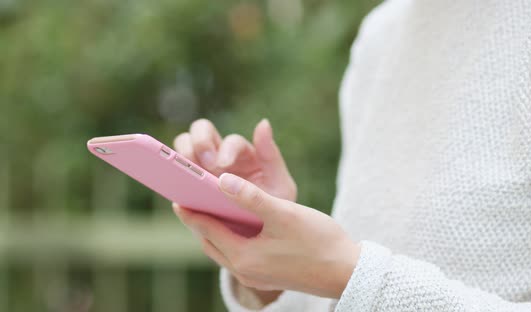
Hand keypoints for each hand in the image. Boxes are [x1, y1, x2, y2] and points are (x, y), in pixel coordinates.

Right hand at [173, 118, 296, 201]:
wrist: (262, 236)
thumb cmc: (275, 207)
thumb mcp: (281, 185)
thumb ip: (271, 156)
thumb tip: (263, 122)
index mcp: (244, 152)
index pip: (231, 141)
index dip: (225, 150)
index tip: (223, 165)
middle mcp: (220, 153)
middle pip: (201, 131)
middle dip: (199, 143)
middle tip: (204, 164)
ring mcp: (202, 167)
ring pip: (183, 146)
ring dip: (181, 155)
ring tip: (185, 176)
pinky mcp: (189, 185)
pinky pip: (173, 174)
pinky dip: (170, 176)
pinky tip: (176, 195)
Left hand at [173, 173, 360, 298]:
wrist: (347, 272)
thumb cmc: (319, 242)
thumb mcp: (285, 214)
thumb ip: (252, 197)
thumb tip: (222, 181)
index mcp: (244, 256)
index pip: (206, 229)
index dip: (190, 211)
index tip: (175, 195)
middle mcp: (245, 271)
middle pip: (211, 242)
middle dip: (198, 221)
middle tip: (188, 200)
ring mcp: (256, 276)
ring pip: (224, 250)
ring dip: (215, 230)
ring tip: (210, 209)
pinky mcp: (267, 276)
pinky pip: (238, 255)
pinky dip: (231, 238)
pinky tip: (239, 225)